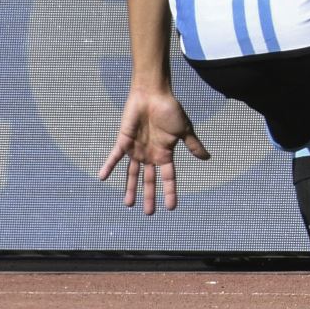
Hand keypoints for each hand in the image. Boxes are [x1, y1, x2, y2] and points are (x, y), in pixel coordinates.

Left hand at [98, 86, 211, 214]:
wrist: (153, 95)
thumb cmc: (170, 110)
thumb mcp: (184, 130)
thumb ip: (193, 145)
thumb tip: (207, 158)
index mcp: (165, 154)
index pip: (168, 177)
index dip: (170, 192)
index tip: (171, 208)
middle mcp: (150, 155)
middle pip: (149, 180)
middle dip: (148, 196)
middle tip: (148, 213)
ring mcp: (136, 150)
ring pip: (132, 174)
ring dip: (130, 188)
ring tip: (128, 204)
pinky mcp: (123, 142)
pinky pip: (114, 157)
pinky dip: (108, 166)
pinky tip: (102, 177)